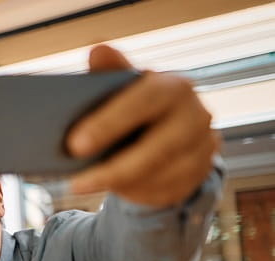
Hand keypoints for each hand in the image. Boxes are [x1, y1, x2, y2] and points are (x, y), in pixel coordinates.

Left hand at [66, 45, 218, 207]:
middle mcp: (196, 116)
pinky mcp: (200, 173)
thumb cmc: (134, 104)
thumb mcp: (121, 88)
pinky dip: (136, 193)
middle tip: (75, 182)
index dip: (109, 124)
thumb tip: (99, 49)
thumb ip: (109, 72)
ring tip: (84, 186)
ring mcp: (203, 147)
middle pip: (158, 148)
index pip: (145, 101)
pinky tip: (111, 191)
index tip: (74, 145)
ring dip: (120, 184)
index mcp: (174, 87)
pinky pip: (167, 190)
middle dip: (114, 168)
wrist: (168, 129)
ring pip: (161, 175)